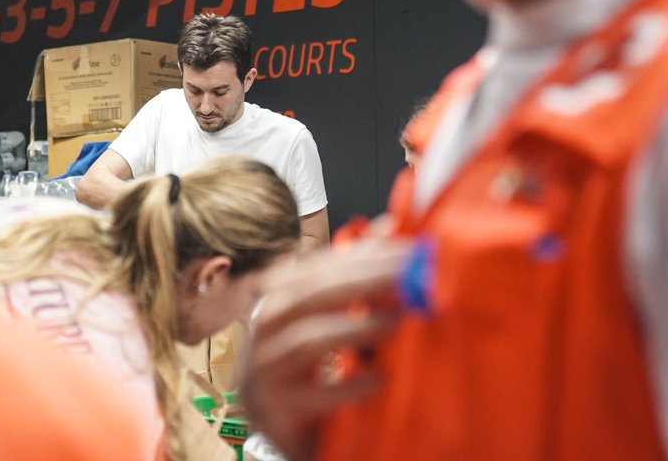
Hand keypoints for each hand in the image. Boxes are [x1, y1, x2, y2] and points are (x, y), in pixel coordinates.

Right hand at [240, 229, 411, 460]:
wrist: (299, 443)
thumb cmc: (320, 379)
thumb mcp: (340, 325)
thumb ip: (358, 281)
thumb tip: (388, 227)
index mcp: (275, 304)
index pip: (313, 267)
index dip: (358, 256)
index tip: (405, 249)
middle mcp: (260, 332)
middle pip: (303, 294)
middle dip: (359, 281)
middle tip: (407, 277)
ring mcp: (259, 372)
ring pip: (301, 339)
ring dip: (352, 327)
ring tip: (396, 324)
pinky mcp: (270, 411)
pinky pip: (306, 396)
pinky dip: (344, 385)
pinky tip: (378, 380)